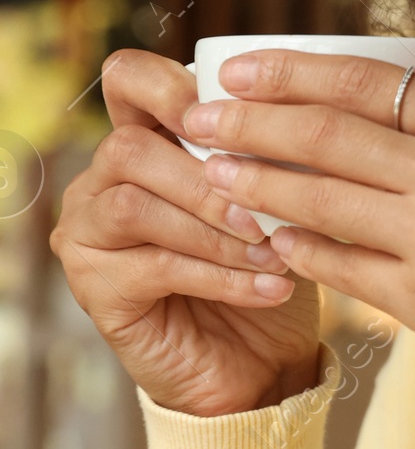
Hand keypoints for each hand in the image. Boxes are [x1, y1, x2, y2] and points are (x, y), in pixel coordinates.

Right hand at [51, 49, 321, 415]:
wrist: (264, 367)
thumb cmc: (271, 273)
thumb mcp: (280, 204)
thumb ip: (267, 156)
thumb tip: (291, 118)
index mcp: (144, 143)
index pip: (127, 81)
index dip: (169, 87)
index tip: (227, 116)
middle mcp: (100, 182)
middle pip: (130, 148)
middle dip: (208, 179)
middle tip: (269, 214)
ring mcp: (88, 236)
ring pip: (134, 206)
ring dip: (214, 231)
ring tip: (275, 256)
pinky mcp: (95, 290)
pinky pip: (154, 266)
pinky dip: (221, 276)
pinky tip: (270, 288)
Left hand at [180, 30, 414, 431]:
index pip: (373, 85)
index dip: (295, 73)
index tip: (242, 68)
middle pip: (329, 137)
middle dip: (250, 123)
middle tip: (198, 115)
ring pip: (321, 201)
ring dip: (256, 184)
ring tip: (212, 172)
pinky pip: (340, 266)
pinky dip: (297, 248)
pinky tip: (267, 235)